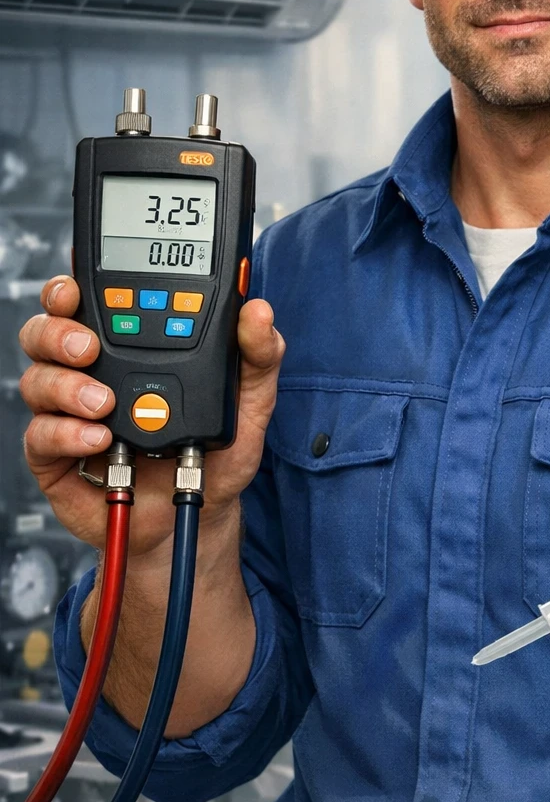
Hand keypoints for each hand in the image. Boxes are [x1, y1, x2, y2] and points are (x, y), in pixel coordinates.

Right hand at [19, 274, 284, 557]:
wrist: (198, 515)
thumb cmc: (215, 456)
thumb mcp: (248, 405)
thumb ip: (257, 356)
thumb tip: (259, 311)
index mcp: (129, 348)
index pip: (88, 304)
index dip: (70, 288)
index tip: (76, 286)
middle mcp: (91, 373)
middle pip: (46, 334)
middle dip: (57, 330)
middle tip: (88, 345)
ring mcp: (69, 413)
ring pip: (38, 380)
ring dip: (65, 384)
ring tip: (102, 402)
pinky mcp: (57, 456)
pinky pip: (41, 435)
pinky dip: (67, 432)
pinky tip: (97, 437)